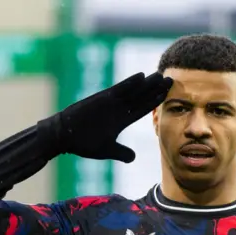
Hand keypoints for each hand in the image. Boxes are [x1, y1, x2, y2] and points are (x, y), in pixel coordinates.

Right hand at [39, 72, 172, 161]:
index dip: (155, 102)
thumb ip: (121, 153)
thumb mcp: (107, 149)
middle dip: (156, 90)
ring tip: (160, 76)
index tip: (167, 95)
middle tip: (171, 80)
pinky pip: (119, 90)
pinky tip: (142, 77)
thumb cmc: (83, 143)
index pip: (142, 109)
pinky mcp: (102, 99)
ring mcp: (111, 102)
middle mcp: (118, 109)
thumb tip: (133, 158)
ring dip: (147, 84)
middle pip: (141, 97)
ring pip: (133, 91)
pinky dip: (130, 84)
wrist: (64, 135)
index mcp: (121, 120)